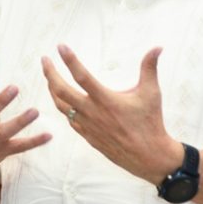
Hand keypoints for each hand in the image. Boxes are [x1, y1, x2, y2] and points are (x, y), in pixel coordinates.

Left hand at [41, 44, 181, 184]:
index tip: (60, 47)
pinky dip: (63, 106)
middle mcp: (93, 112)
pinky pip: (69, 119)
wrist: (148, 156)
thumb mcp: (152, 93)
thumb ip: (150, 67)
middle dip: (50, 74)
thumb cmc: (150, 123)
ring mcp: (88, 126)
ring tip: (49, 77)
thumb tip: (158, 47)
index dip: (70, 60)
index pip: (82, 76)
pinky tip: (63, 100)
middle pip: (61, 91)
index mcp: (106, 100)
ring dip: (52, 90)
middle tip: (44, 60)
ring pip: (61, 106)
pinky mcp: (88, 136)